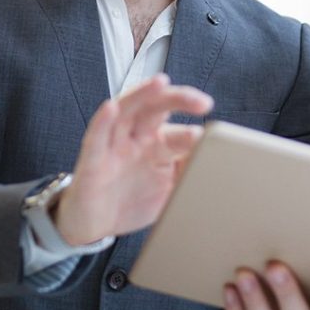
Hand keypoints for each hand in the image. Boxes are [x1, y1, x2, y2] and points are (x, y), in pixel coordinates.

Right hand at [54, 75, 212, 242]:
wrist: (96, 225)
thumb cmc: (132, 201)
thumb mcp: (168, 191)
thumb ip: (189, 175)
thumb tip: (216, 163)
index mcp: (158, 144)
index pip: (179, 128)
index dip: (197, 131)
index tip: (217, 137)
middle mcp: (137, 139)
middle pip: (156, 108)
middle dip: (179, 100)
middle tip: (202, 102)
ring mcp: (114, 146)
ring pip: (127, 111)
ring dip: (142, 95)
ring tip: (160, 83)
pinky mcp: (92, 160)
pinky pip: (96, 137)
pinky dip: (102, 121)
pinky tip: (110, 107)